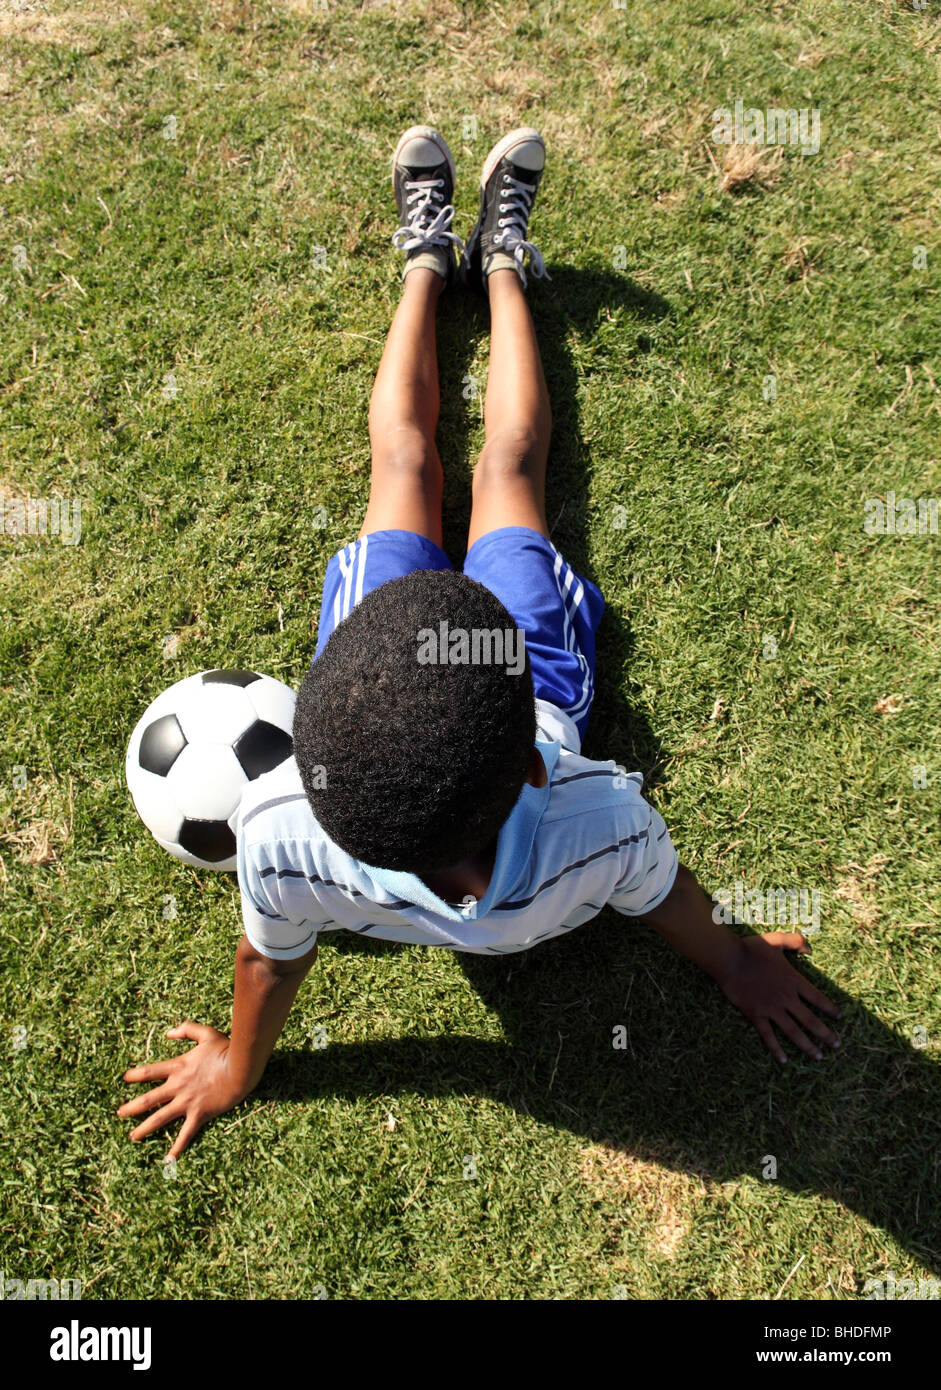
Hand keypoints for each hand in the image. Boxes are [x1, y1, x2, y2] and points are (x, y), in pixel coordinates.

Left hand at [119, 1022, 248, 1158]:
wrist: (240, 1069)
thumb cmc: (225, 1050)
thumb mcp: (206, 1034)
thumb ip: (187, 1030)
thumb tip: (169, 1033)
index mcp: (178, 1067)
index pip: (149, 1072)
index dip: (135, 1075)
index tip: (125, 1078)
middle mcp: (178, 1086)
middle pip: (149, 1099)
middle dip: (132, 1107)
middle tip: (120, 1113)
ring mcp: (187, 1102)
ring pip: (160, 1118)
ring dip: (144, 1128)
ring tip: (133, 1137)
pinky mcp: (199, 1114)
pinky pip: (185, 1134)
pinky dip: (177, 1147)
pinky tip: (168, 1160)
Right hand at [718, 932, 841, 1062]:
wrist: (729, 959)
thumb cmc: (751, 948)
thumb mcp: (776, 940)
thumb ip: (796, 942)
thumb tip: (811, 950)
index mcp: (793, 980)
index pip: (817, 998)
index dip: (830, 1008)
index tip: (839, 1018)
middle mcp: (786, 997)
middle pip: (810, 1020)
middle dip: (825, 1034)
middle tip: (837, 1045)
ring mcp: (771, 1008)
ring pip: (793, 1031)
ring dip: (807, 1046)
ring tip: (819, 1057)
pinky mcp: (756, 1015)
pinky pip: (768, 1036)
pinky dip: (776, 1049)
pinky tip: (784, 1060)